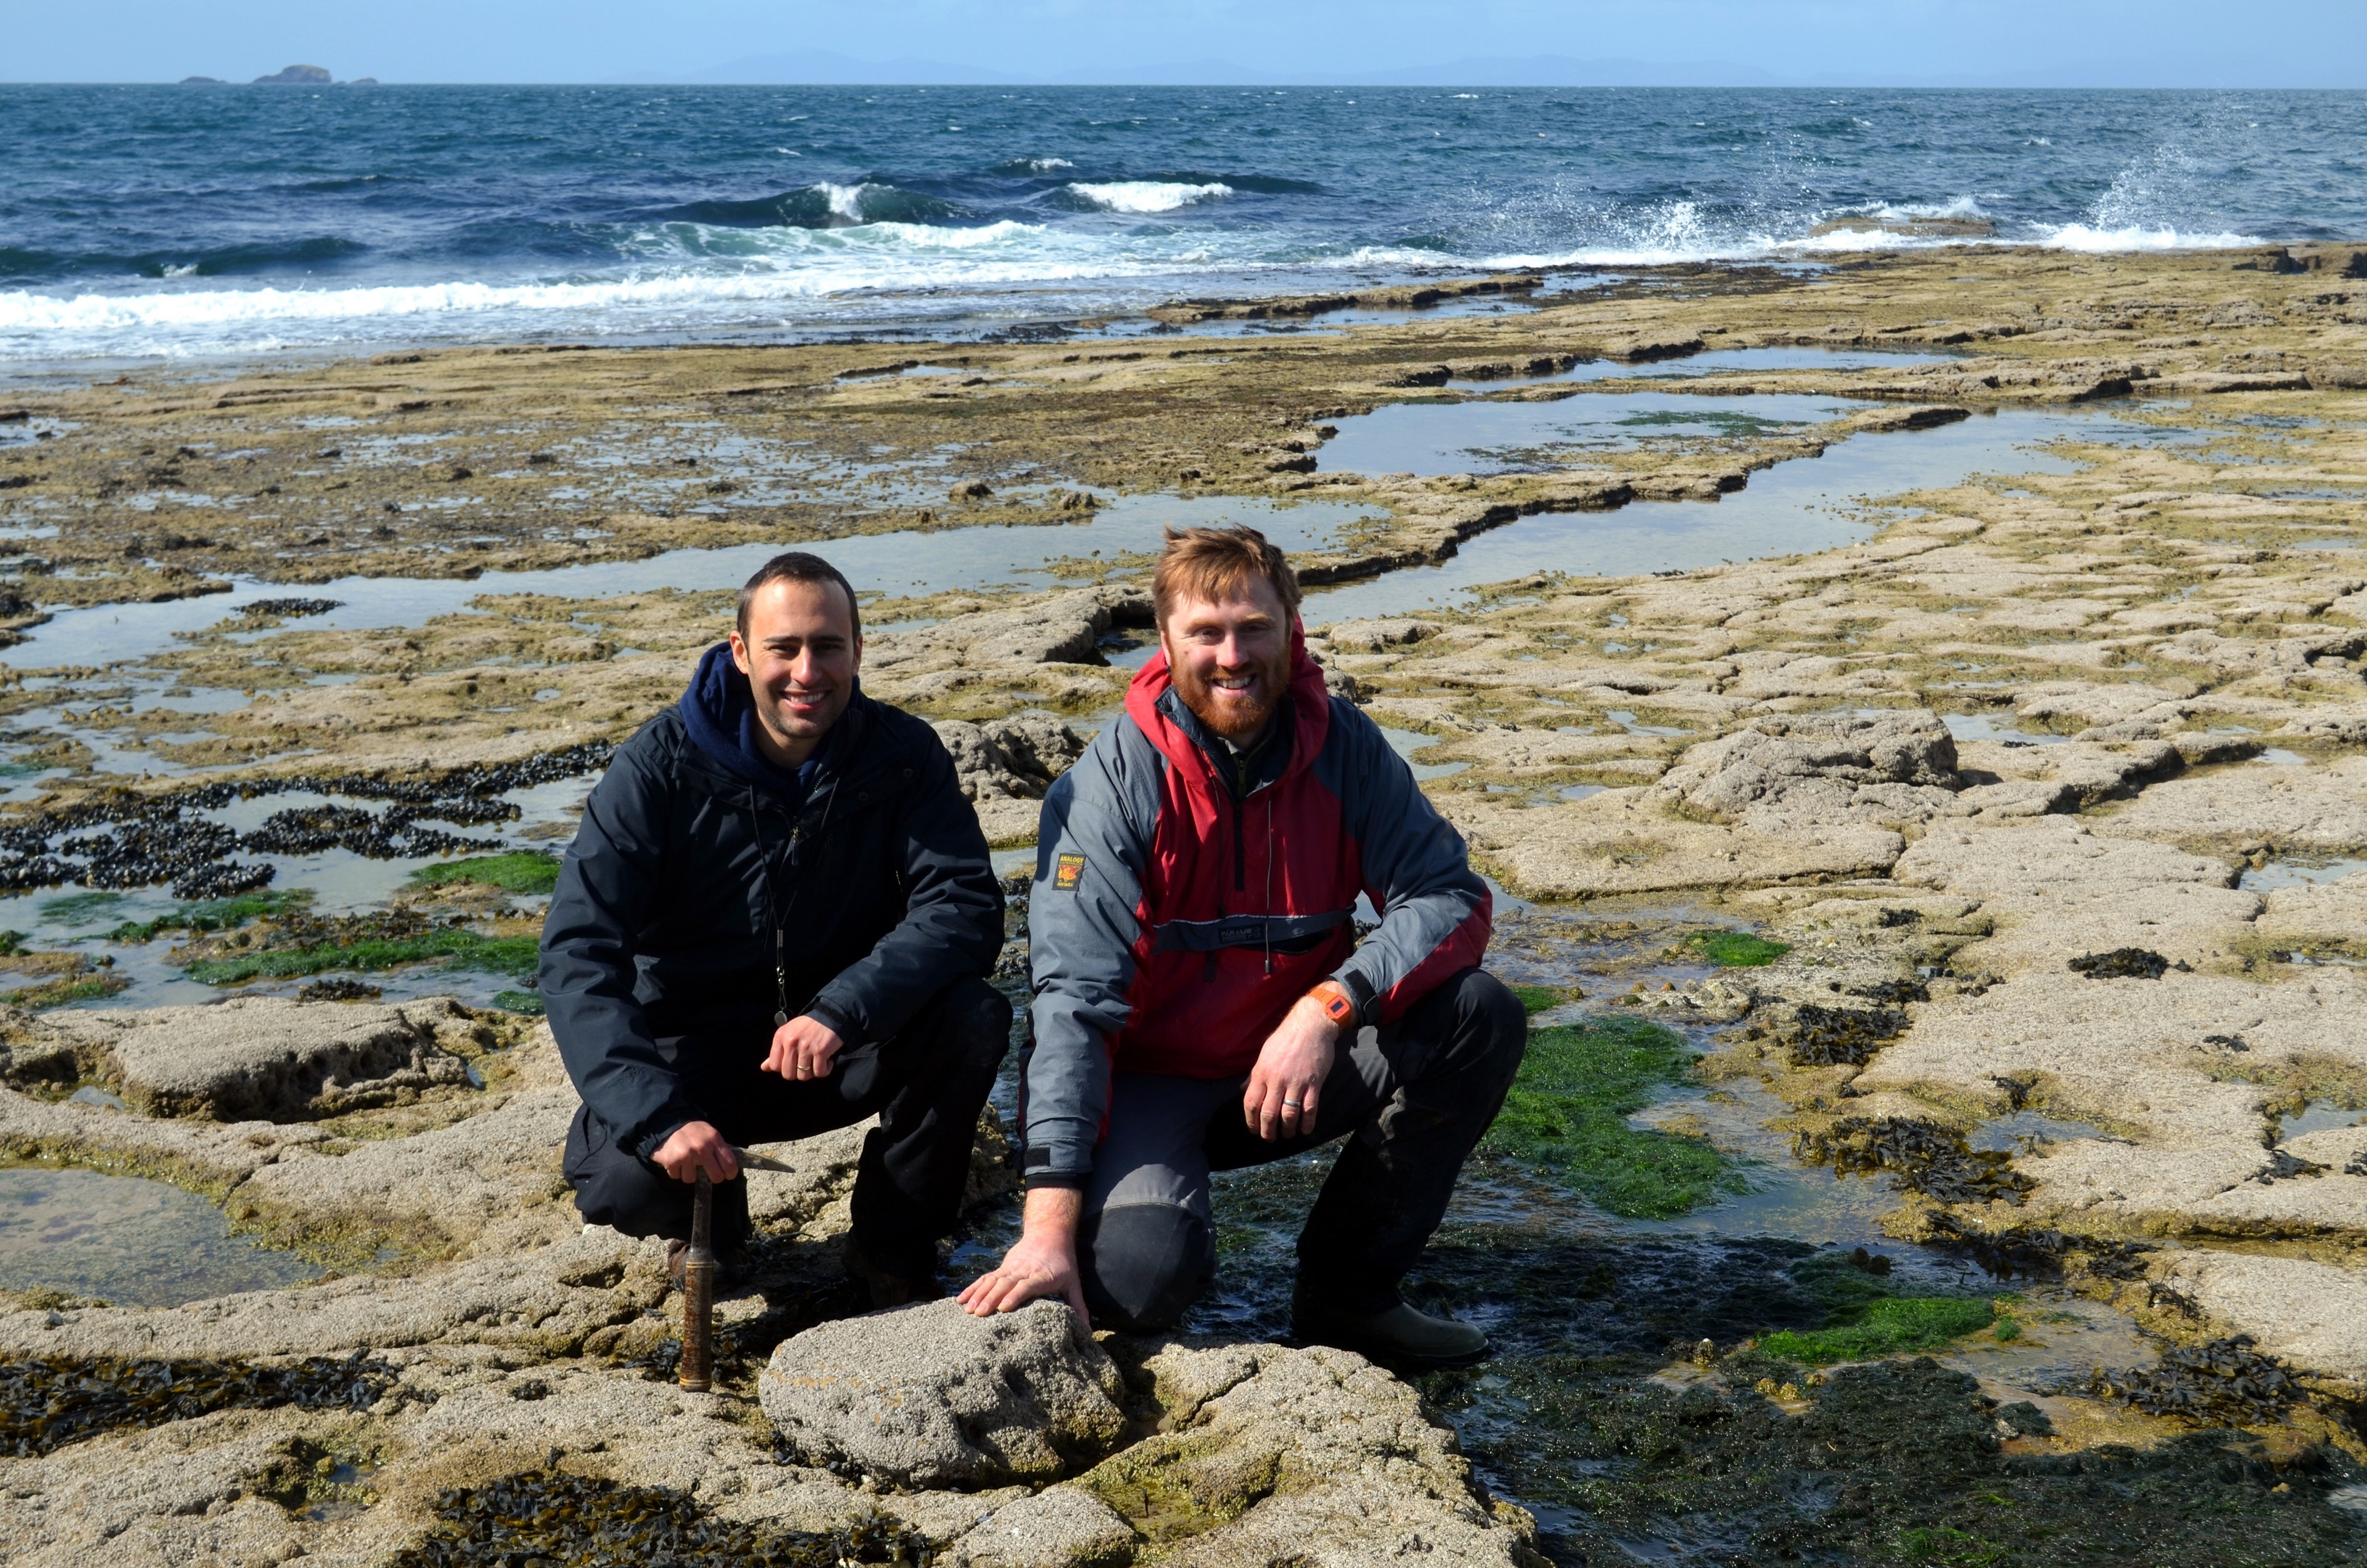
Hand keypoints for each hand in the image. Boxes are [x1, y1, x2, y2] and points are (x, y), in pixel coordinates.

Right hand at [651, 1120, 738, 1184]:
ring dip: (689, 1173)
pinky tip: (675, 1160)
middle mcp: (702, 1148)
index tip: (727, 1175)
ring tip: (686, 1162)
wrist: (667, 1122)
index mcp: (714, 1140)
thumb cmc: (692, 1130)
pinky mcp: (672, 1162)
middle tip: (709, 1173)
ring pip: (692, 1179)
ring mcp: (686, 1156)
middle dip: (713, 1177)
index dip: (730, 1173)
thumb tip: (729, 1166)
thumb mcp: (710, 1133)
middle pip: (716, 1177)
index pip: (729, 1163)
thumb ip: (718, 1148)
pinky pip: (677, 1176)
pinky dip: (675, 1171)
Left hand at [763, 1015, 843, 1081]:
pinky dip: (825, 1071)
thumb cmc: (808, 1026)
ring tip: (816, 1063)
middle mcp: (791, 1042)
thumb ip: (776, 1051)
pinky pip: (820, 1072)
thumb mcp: (788, 1034)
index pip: (774, 1066)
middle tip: (805, 1065)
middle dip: (797, 1073)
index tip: (793, 1063)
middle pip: (788, 1074)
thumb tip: (764, 1068)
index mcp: (780, 1037)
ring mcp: (806, 1047)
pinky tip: (827, 1062)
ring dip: (812, 1073)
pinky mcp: (820, 1050)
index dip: (784, 1069)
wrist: (830, 1015)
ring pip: (804, 1076)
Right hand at [958, 1187, 1088, 1325]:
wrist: (1049, 1233)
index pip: (1027, 1285)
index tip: (1004, 1308)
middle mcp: (1024, 1271)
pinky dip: (973, 1288)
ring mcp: (1011, 1268)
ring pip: (993, 1280)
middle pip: (1006, 1284)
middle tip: (979, 1314)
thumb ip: (1078, 1308)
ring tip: (967, 1310)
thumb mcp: (1073, 1283)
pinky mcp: (1003, 1268)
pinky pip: (985, 1278)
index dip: (1016, 1295)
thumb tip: (1089, 1333)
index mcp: (1042, 1276)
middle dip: (991, 1298)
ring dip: (979, 1294)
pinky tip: (960, 1300)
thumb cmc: (1064, 1263)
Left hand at [1243, 994, 1338, 1141]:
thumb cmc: (1285, 1039)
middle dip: (1267, 1131)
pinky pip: (1309, 1109)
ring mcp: (1296, 1082)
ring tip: (1287, 1135)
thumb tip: (1243, 1090)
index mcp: (1261, 1072)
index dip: (1251, 1121)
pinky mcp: (1313, 1083)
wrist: (1310, 1025)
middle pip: (1268, 1113)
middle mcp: (1276, 1079)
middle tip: (1269, 1138)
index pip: (1251, 1103)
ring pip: (1288, 1115)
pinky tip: (1305, 1130)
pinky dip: (1307, 1123)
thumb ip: (1254, 1075)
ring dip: (1287, 1130)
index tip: (1254, 1129)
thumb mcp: (1264, 1054)